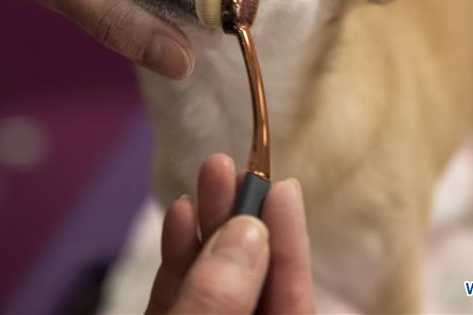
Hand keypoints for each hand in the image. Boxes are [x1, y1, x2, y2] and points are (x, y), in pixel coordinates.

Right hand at [147, 154, 315, 313]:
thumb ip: (219, 298)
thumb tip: (249, 231)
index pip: (292, 303)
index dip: (290, 245)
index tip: (284, 188)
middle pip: (250, 279)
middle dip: (246, 221)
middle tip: (240, 169)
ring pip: (212, 277)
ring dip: (212, 223)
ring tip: (211, 171)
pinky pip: (180, 288)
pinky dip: (180, 251)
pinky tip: (180, 212)